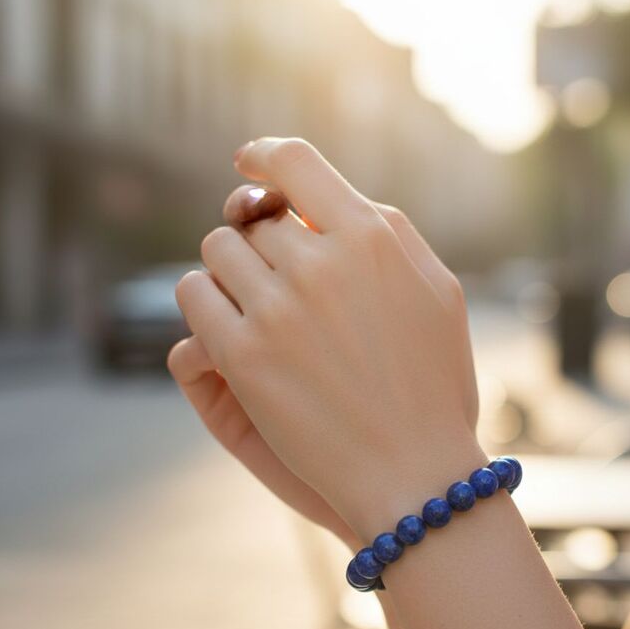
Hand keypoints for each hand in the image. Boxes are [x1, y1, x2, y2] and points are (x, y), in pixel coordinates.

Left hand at [174, 138, 483, 534]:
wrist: (414, 473)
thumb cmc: (432, 383)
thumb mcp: (437, 291)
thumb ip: (387, 233)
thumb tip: (328, 201)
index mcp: (372, 237)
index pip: (296, 162)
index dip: (264, 155)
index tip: (248, 162)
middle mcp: (321, 263)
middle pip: (254, 218)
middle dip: (262, 243)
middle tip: (278, 281)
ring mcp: (277, 310)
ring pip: (217, 250)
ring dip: (230, 272)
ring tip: (255, 306)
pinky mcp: (242, 357)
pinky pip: (192, 296)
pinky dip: (202, 303)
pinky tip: (224, 326)